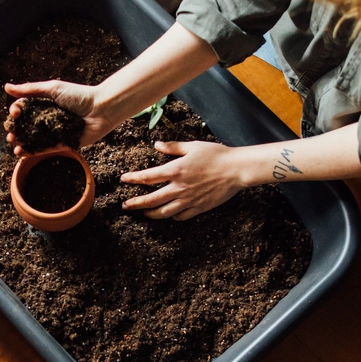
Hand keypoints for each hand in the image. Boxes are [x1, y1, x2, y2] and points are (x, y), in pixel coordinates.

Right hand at [3, 81, 123, 155]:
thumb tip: (6, 87)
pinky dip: (31, 152)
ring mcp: (53, 132)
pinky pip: (44, 149)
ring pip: (32, 139)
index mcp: (44, 104)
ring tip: (13, 143)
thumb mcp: (53, 89)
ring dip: (20, 142)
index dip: (16, 112)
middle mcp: (47, 118)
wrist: (101, 110)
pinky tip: (21, 153)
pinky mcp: (61, 144)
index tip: (15, 113)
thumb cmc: (79, 96)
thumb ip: (30, 89)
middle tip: (10, 132)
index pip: (23, 109)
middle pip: (25, 125)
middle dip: (15, 129)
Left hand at [120, 141, 246, 219]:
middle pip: (151, 199)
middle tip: (125, 206)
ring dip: (150, 214)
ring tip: (143, 214)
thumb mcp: (192, 146)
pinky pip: (181, 216)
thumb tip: (156, 145)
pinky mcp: (199, 207)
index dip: (133, 179)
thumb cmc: (216, 155)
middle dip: (136, 203)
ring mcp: (189, 200)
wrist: (236, 169)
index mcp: (176, 170)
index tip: (124, 180)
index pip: (148, 177)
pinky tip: (168, 214)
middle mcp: (179, 187)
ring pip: (164, 212)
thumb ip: (172, 147)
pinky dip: (171, 216)